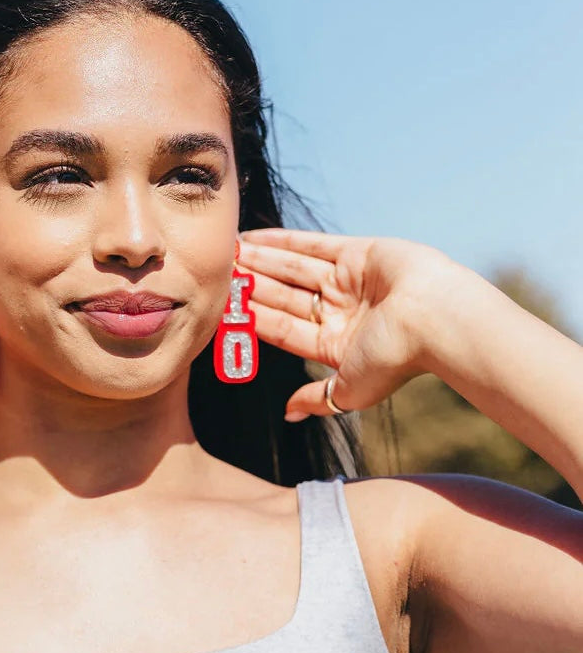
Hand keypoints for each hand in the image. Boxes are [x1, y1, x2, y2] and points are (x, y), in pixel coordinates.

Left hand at [237, 228, 456, 419]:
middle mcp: (340, 311)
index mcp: (335, 344)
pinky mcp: (360, 253)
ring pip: (292, 269)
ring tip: (227, 253)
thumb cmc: (395, 361)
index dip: (251, 318)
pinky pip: (313, 245)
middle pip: (283, 296)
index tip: (222, 309)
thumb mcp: (348, 391)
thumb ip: (316, 399)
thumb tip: (287, 414)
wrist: (435, 322)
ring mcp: (349, 281)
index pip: (281, 328)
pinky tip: (253, 238)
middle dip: (251, 286)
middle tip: (217, 274)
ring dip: (260, 262)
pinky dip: (283, 241)